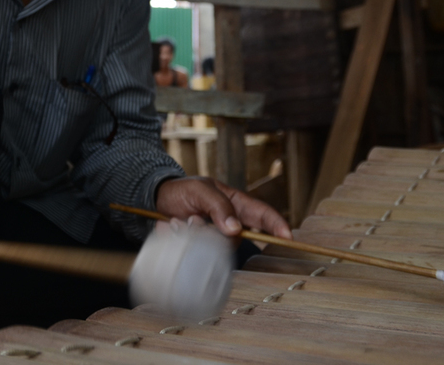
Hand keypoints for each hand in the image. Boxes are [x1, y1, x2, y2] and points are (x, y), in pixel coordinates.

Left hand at [155, 176, 291, 240]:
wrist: (156, 200)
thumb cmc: (181, 191)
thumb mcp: (199, 190)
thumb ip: (218, 205)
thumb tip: (236, 229)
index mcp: (235, 203)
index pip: (262, 214)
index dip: (277, 225)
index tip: (287, 238)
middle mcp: (229, 222)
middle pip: (238, 237)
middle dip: (217, 234)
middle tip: (192, 220)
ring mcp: (215, 237)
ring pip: (217, 247)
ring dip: (195, 235)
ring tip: (179, 220)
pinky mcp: (201, 248)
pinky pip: (198, 253)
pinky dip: (182, 240)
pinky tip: (172, 226)